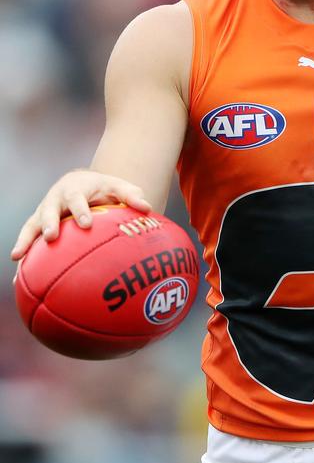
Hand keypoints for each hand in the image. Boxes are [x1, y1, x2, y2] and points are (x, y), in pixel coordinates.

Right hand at [11, 170, 151, 259]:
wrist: (80, 182)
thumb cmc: (102, 187)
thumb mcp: (117, 186)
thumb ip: (130, 195)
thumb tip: (147, 207)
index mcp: (74, 189)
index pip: (77, 199)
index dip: (80, 211)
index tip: (86, 223)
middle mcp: (55, 200)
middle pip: (49, 211)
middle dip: (49, 223)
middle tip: (52, 237)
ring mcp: (44, 213)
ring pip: (31, 226)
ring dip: (25, 241)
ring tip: (18, 258)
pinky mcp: (38, 226)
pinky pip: (29, 242)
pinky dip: (24, 259)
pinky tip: (19, 281)